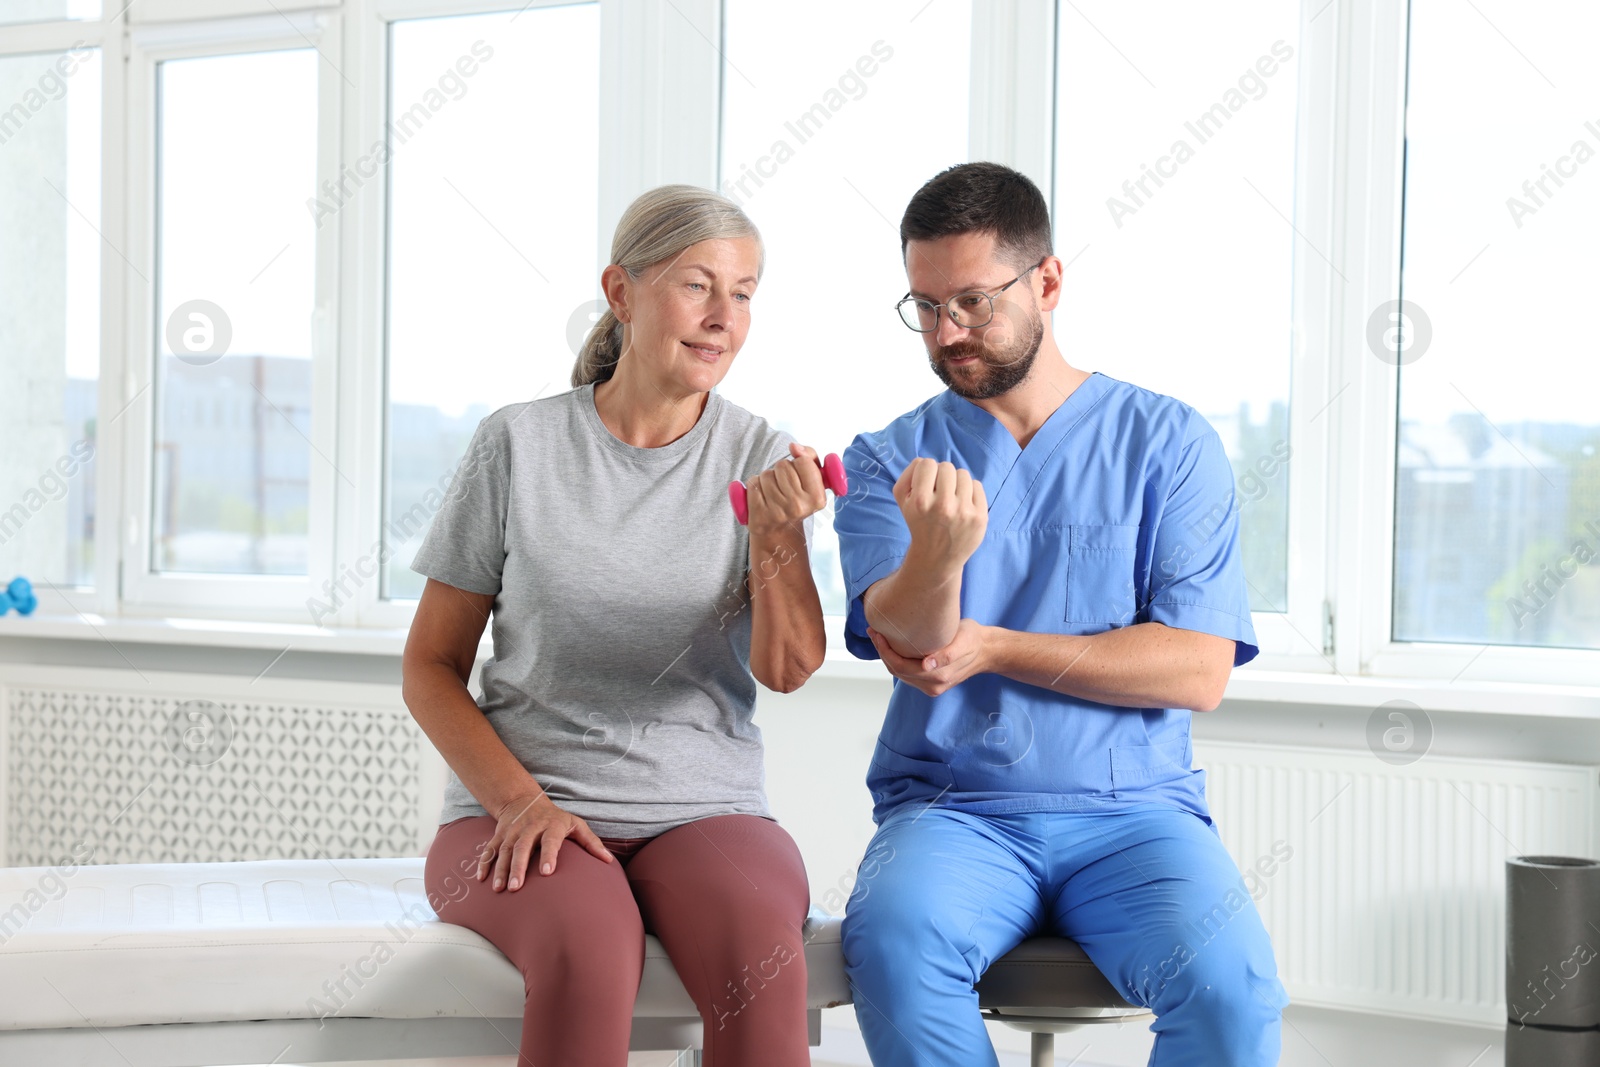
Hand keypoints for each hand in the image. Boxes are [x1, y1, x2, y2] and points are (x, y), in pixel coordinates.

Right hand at [476, 790, 612, 889]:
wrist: (524, 799)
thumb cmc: (556, 818)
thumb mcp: (576, 824)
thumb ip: (591, 843)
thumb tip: (609, 861)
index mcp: (551, 825)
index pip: (550, 840)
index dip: (549, 855)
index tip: (547, 872)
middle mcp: (529, 827)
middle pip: (522, 847)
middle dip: (518, 867)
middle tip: (516, 887)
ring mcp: (512, 831)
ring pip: (503, 850)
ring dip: (500, 869)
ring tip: (499, 889)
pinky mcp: (498, 834)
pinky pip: (489, 849)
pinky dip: (484, 863)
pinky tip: (481, 879)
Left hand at [746, 442, 827, 536]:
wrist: (779, 531)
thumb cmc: (796, 499)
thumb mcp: (812, 480)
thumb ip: (809, 457)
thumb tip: (794, 447)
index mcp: (817, 499)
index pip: (803, 462)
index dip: (799, 464)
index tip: (799, 475)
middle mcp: (798, 507)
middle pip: (783, 466)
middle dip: (782, 471)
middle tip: (785, 487)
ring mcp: (777, 513)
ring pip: (766, 474)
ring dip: (767, 479)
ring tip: (773, 493)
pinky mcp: (758, 516)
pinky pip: (753, 484)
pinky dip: (755, 487)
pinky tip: (762, 498)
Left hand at [866, 618, 989, 696]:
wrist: (987, 650)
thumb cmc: (973, 640)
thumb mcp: (963, 642)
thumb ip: (946, 655)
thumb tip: (927, 665)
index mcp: (938, 676)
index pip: (901, 666)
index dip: (885, 651)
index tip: (877, 633)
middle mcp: (932, 685)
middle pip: (897, 670)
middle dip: (882, 652)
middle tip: (873, 631)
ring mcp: (931, 686)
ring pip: (900, 673)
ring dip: (888, 656)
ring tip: (879, 636)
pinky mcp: (931, 681)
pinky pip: (907, 672)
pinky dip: (897, 659)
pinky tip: (892, 645)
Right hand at [893, 458, 986, 568]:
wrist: (937, 556)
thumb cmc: (919, 522)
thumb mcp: (902, 501)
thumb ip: (908, 474)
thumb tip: (925, 461)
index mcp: (920, 502)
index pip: (927, 464)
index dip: (926, 472)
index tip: (926, 485)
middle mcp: (943, 506)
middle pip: (947, 467)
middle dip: (942, 476)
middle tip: (939, 492)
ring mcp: (964, 512)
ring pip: (963, 474)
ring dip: (956, 482)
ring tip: (951, 497)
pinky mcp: (980, 517)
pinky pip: (977, 485)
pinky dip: (969, 491)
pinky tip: (962, 504)